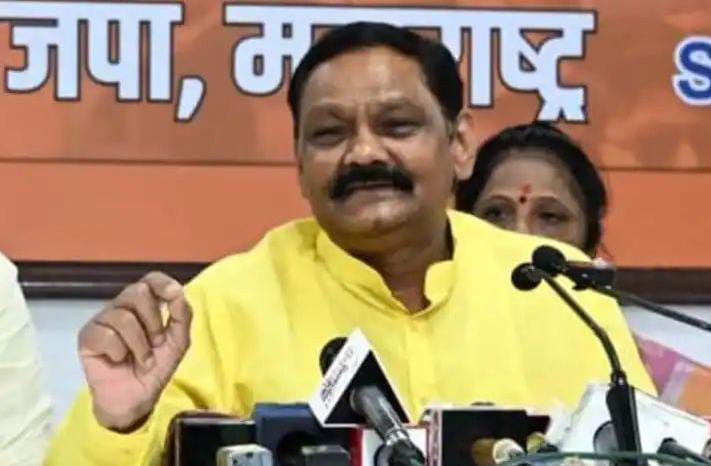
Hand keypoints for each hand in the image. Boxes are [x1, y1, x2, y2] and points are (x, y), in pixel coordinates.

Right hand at [78, 272, 191, 431]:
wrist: (138, 398)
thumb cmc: (156, 367)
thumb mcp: (178, 342)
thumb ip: (182, 317)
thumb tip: (178, 293)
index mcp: (145, 304)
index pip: (151, 279)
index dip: (162, 283)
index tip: (174, 294)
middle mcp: (122, 307)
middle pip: (137, 292)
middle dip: (153, 321)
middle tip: (157, 343)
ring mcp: (103, 320)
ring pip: (123, 317)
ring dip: (140, 344)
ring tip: (142, 359)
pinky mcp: (87, 337)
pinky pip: (106, 335)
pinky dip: (119, 352)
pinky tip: (119, 361)